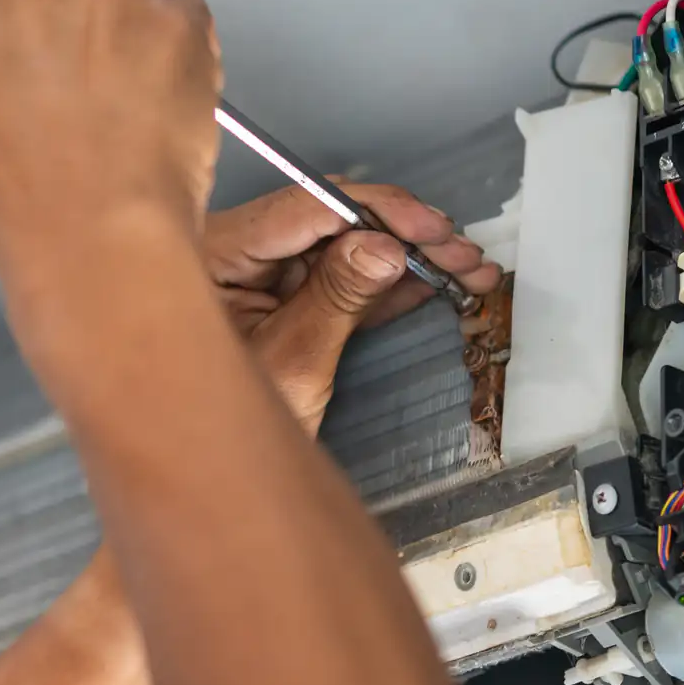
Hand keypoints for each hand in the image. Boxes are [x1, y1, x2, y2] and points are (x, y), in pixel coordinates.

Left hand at [206, 180, 501, 430]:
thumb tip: (385, 246)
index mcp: (216, 252)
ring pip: (344, 245)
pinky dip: (389, 281)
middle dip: (401, 231)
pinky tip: (438, 281)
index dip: (373, 211)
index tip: (428, 227)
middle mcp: (235, 250)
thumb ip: (336, 297)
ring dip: (407, 255)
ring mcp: (261, 273)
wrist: (217, 476)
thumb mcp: (292, 362)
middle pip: (328, 218)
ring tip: (467, 268)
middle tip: (461, 252)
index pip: (301, 207)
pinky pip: (341, 277)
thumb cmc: (229, 429)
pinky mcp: (285, 299)